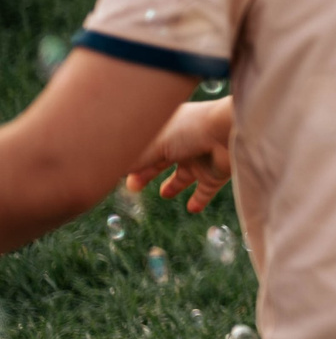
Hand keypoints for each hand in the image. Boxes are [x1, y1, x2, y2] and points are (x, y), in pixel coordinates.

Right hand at [126, 98, 234, 213]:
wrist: (229, 131)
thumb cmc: (187, 131)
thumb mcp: (150, 146)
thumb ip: (129, 161)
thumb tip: (104, 172)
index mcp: (167, 129)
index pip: (144, 146)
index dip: (131, 160)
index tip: (116, 174)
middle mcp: (184, 142)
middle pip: (161, 161)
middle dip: (146, 174)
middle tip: (133, 187)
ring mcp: (201, 158)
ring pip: (185, 175)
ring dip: (175, 185)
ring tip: (165, 194)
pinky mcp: (216, 174)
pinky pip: (207, 190)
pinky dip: (200, 200)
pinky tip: (192, 209)